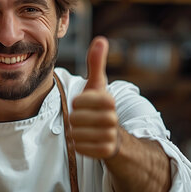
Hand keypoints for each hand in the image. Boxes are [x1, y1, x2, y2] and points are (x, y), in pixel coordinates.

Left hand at [70, 36, 119, 158]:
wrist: (115, 137)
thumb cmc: (100, 107)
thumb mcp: (97, 85)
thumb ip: (96, 63)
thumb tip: (100, 39)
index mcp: (109, 100)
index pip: (78, 101)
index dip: (76, 104)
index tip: (83, 104)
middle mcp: (112, 118)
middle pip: (75, 119)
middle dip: (75, 119)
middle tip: (84, 119)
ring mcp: (110, 136)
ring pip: (76, 134)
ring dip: (76, 132)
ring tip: (86, 129)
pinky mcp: (106, 152)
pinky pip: (80, 148)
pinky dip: (79, 145)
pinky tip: (87, 140)